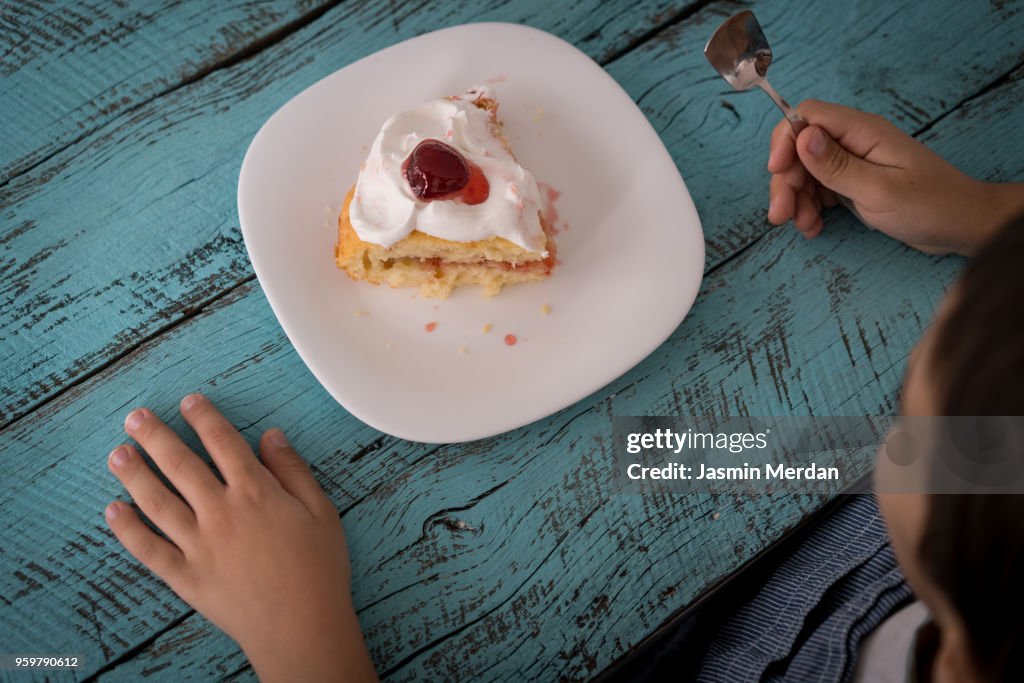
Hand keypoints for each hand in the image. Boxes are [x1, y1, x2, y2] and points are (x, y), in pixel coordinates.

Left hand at [104, 394, 376, 682]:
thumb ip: (293, 470)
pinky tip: (114, 511)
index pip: (223, 443)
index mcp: (256, 492)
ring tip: (118, 454)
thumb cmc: (318, 568)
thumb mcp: (321, 510)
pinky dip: (128, 530)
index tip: (189, 401)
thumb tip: (271, 435)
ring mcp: (199, 545)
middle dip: (156, 437)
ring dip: (134, 474)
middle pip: (181, 465)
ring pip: (157, 501)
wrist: (302, 626)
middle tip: (135, 417)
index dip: (204, 418)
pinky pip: (149, 549)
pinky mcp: (186, 576)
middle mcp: (221, 512)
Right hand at [767, 99, 1019, 255]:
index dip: (785, 139)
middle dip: (785, 180)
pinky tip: (813, 227)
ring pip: (805, 171)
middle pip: (800, 148)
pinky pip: (819, 189)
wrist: (962, 226)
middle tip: (780, 215)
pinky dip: (809, 207)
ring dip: (796, 199)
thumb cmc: (929, 206)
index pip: (809, 116)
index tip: (776, 171)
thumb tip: (802, 135)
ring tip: (803, 227)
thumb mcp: (879, 190)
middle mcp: (855, 142)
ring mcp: (853, 162)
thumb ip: (837, 165)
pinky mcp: (854, 182)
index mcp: (863, 132)